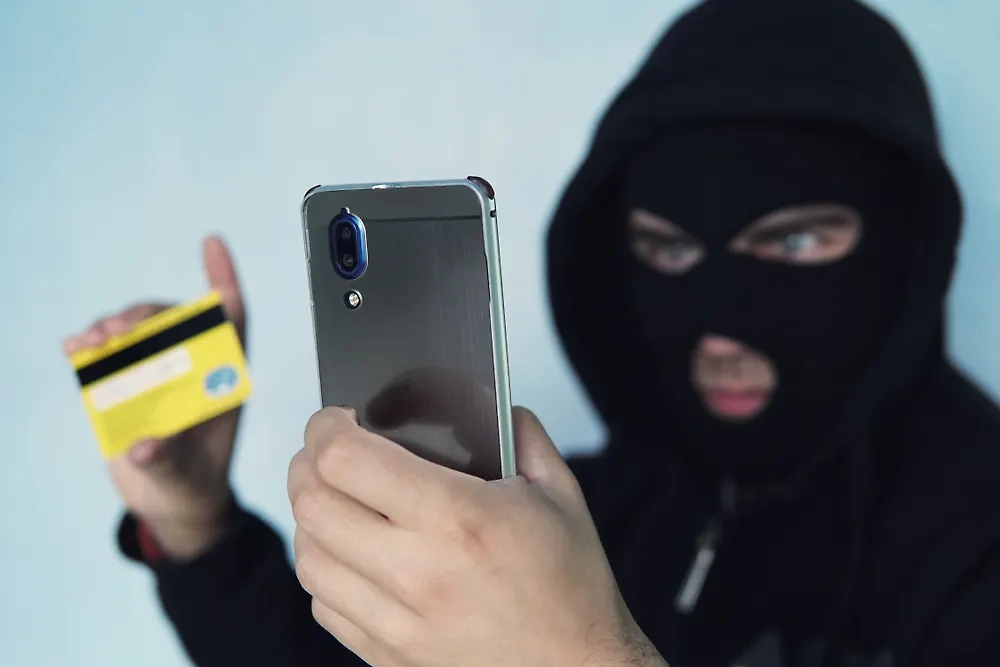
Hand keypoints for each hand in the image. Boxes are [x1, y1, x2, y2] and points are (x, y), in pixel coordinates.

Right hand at [63, 236, 246, 559]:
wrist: (170, 504)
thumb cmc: (191, 485)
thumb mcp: (183, 478)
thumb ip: (167, 462)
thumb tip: (145, 446)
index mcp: (222, 381)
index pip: (231, 322)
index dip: (224, 281)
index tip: (213, 243)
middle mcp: (192, 369)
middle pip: (175, 322)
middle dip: (147, 313)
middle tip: (118, 327)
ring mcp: (157, 375)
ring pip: (140, 333)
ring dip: (116, 327)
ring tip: (93, 339)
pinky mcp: (126, 386)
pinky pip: (108, 356)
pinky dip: (91, 346)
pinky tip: (75, 346)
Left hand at [287, 406, 665, 666]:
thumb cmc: (571, 590)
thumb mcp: (560, 493)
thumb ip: (521, 434)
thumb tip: (486, 401)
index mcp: (459, 519)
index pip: (346, 460)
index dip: (327, 428)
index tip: (335, 419)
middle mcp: (418, 572)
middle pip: (312, 504)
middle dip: (307, 464)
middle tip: (326, 453)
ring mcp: (397, 623)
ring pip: (308, 557)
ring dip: (311, 518)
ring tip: (336, 501)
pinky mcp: (389, 658)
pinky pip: (324, 605)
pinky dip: (327, 571)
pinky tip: (353, 555)